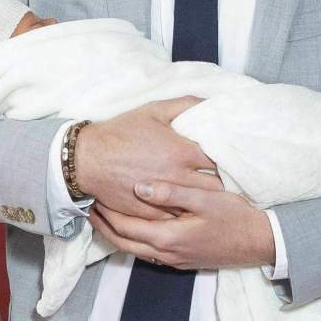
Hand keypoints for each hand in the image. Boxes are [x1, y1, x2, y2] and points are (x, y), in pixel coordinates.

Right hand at [75, 97, 218, 219]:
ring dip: (205, 200)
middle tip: (225, 178)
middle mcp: (177, 177)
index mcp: (182, 152)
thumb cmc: (122, 132)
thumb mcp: (153, 110)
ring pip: (198, 205)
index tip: (231, 158)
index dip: (229, 159)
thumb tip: (210, 103)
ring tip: (211, 195)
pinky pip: (177, 217)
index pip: (220, 160)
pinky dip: (184, 213)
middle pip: (215, 187)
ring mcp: (165, 198)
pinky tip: (188, 207)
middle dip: (222, 182)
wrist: (88, 159)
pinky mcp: (151, 213)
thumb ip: (185, 104)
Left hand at [87, 181, 275, 269]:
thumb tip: (139, 187)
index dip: (106, 213)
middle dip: (104, 225)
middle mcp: (166, 253)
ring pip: (134, 250)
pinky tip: (133, 224)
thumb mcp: (205, 198)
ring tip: (105, 214)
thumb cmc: (234, 217)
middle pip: (123, 243)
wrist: (259, 243)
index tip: (94, 195)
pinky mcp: (181, 260)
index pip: (125, 227)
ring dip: (116, 233)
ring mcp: (174, 260)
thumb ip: (172, 192)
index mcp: (168, 237)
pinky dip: (133, 239)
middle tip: (90, 206)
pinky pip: (147, 251)